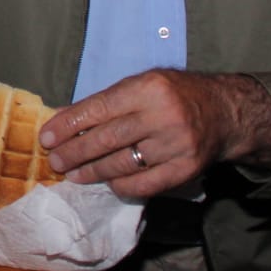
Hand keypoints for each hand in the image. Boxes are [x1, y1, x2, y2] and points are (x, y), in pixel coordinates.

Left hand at [37, 70, 270, 199]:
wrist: (223, 112)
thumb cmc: (174, 95)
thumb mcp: (141, 85)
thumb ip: (105, 102)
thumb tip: (63, 119)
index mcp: (149, 88)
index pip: (98, 109)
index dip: (68, 125)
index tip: (46, 138)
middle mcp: (163, 116)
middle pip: (108, 139)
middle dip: (75, 152)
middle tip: (55, 161)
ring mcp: (176, 145)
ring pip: (123, 163)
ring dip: (92, 172)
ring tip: (73, 175)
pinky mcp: (185, 169)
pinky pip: (144, 183)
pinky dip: (122, 185)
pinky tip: (107, 183)